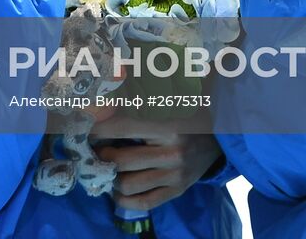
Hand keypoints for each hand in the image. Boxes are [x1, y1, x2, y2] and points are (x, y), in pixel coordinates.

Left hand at [91, 110, 222, 210]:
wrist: (221, 136)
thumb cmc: (187, 114)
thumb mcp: (167, 103)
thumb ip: (138, 103)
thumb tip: (101, 104)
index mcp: (167, 126)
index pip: (121, 128)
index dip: (96, 130)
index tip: (84, 128)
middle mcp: (171, 153)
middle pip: (120, 161)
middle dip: (100, 156)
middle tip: (94, 150)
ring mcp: (175, 175)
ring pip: (128, 185)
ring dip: (110, 178)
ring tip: (106, 168)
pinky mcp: (178, 190)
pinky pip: (144, 202)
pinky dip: (124, 200)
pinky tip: (117, 190)